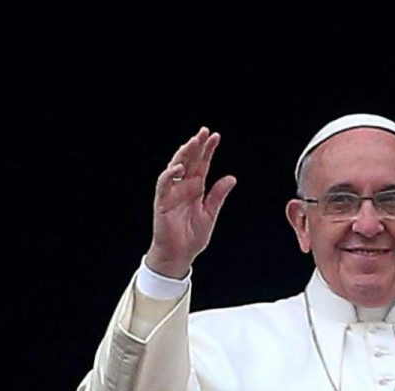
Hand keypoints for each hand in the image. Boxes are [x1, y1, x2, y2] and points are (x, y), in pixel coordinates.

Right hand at [145, 127, 236, 279]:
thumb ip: (218, 195)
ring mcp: (171, 192)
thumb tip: (231, 178)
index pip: (202, 164)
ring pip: (175, 167)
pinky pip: (164, 184)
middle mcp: (183, 186)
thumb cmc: (192, 237)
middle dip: (196, 146)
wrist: (179, 254)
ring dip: (183, 154)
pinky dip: (169, 174)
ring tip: (193, 142)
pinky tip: (178, 167)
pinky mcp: (162, 201)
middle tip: (204, 132)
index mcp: (196, 188)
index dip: (208, 150)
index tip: (215, 136)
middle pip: (189, 161)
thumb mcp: (210, 214)